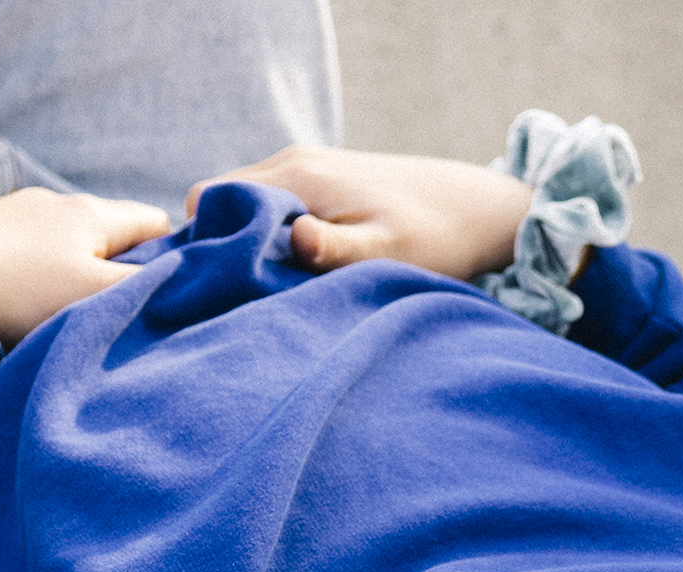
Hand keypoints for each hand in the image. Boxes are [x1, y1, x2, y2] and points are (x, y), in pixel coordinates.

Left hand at [0, 188, 168, 345]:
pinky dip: (41, 281)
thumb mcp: (103, 298)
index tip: (175, 296)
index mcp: (91, 212)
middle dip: (126, 272)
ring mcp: (12, 215)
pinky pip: (32, 257)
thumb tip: (189, 282)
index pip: (157, 223)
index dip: (176, 257)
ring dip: (80, 279)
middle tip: (126, 317)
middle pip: (111, 236)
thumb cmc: (20, 295)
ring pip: (69, 247)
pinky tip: (30, 311)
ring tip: (74, 319)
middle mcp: (52, 203)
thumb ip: (153, 289)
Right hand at [194, 147, 529, 282]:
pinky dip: (276, 238)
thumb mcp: (387, 253)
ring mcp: (307, 168)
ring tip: (276, 289)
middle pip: (224, 202)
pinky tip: (300, 271)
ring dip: (254, 245)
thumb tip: (294, 237)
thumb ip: (337, 250)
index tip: (224, 288)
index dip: (207, 244)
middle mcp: (293, 162)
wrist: (475, 207)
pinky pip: (276, 207)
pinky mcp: (324, 181)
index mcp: (297, 177)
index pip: (211, 200)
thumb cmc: (435, 238)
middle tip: (248, 298)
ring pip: (250, 206)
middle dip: (226, 248)